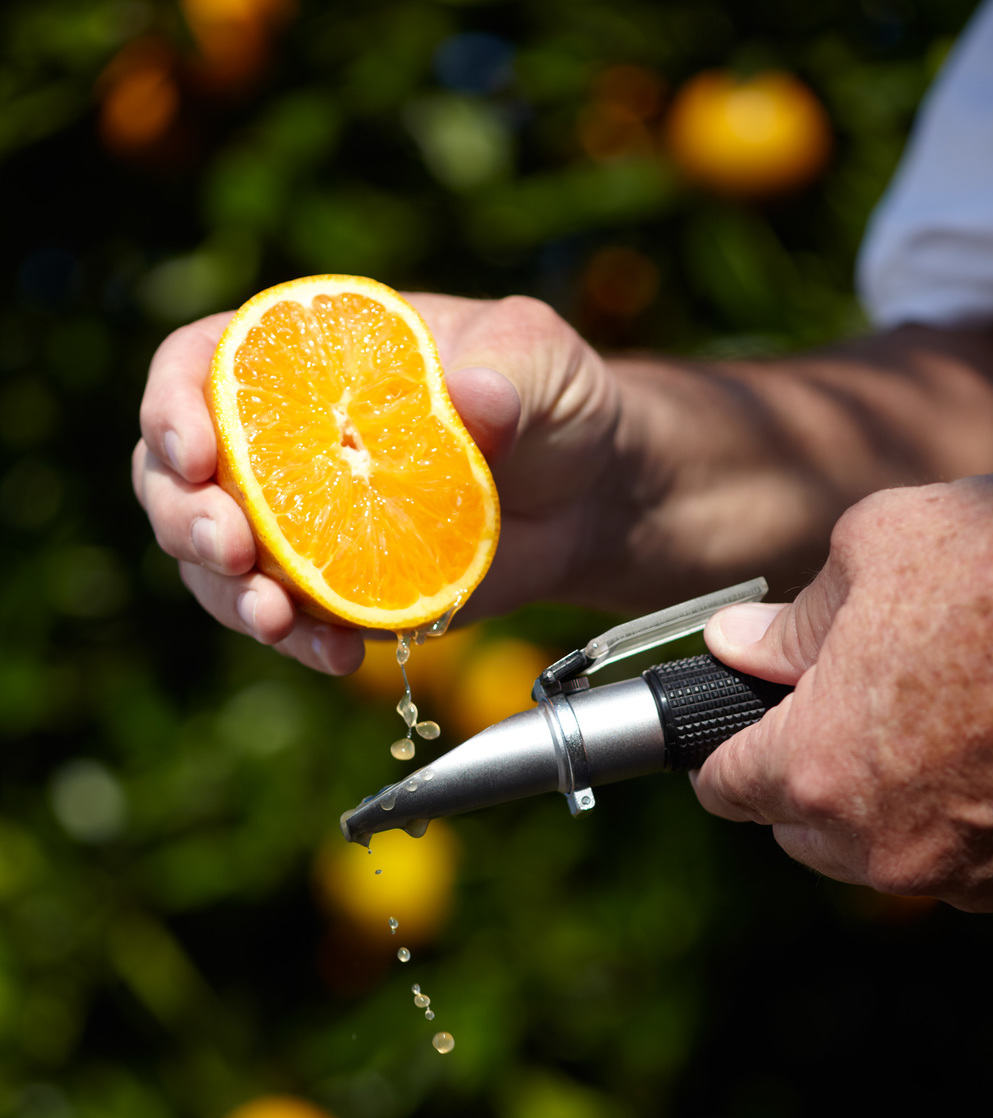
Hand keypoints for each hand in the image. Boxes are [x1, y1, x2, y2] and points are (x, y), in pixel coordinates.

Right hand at [132, 295, 623, 670]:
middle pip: (177, 476)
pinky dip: (298, 644)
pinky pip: (285, 622)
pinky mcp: (336, 590)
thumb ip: (510, 370)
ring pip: (214, 562)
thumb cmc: (556, 403)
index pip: (201, 365)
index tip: (195, 452)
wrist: (593, 498)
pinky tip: (337, 655)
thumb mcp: (543, 360)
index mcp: (309, 361)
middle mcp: (285, 441)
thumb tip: (473, 401)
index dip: (172, 407)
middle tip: (233, 551)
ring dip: (229, 598)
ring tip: (277, 621)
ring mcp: (303, 523)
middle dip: (186, 518)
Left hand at [693, 474, 992, 911]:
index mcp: (817, 770)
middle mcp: (881, 844)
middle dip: (807, 774)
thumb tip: (737, 642)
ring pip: (880, 851)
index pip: (726, 788)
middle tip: (847, 704)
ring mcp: (961, 872)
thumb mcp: (878, 550)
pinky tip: (986, 751)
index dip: (727, 747)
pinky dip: (956, 817)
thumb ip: (792, 620)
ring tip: (929, 718)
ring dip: (882, 801)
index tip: (742, 725)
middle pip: (799, 830)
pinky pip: (959, 861)